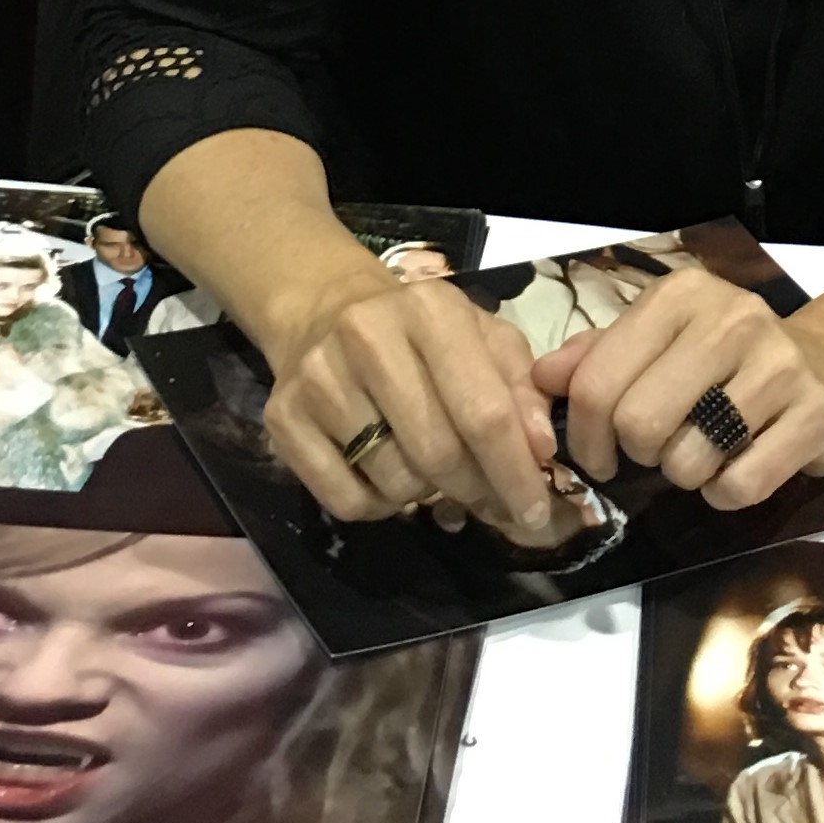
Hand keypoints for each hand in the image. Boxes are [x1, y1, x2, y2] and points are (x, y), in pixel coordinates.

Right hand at [265, 276, 559, 534]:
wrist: (324, 310)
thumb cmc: (420, 331)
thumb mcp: (483, 338)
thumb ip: (522, 389)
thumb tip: (540, 450)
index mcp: (429, 311)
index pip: (484, 412)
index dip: (516, 472)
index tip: (535, 512)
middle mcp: (367, 337)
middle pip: (439, 453)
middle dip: (477, 491)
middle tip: (491, 500)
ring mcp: (318, 379)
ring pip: (395, 482)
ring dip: (427, 494)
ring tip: (431, 470)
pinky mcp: (282, 418)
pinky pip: (347, 501)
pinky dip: (379, 507)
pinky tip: (385, 475)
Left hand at [530, 266, 823, 508]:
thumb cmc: (731, 358)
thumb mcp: (661, 340)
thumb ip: (597, 356)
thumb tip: (540, 379)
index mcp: (679, 296)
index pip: (597, 381)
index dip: (584, 435)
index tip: (597, 455)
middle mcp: (731, 319)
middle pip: (638, 423)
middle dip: (636, 455)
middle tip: (655, 451)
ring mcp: (779, 364)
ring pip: (687, 460)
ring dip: (684, 475)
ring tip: (702, 451)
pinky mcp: (816, 413)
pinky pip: (740, 485)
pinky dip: (726, 493)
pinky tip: (738, 466)